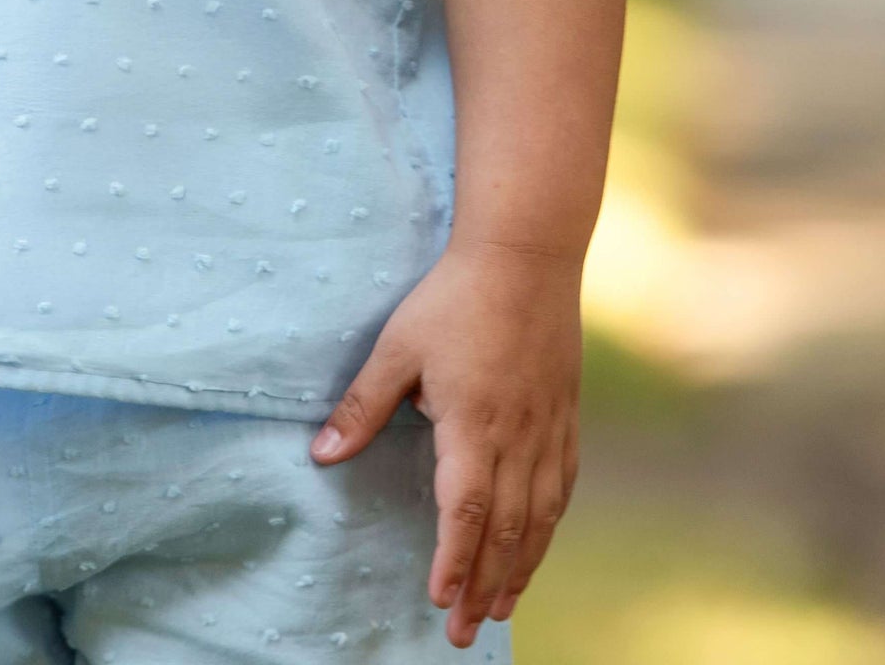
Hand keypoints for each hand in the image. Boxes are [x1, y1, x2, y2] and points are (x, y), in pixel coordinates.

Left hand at [308, 238, 582, 645]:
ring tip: (499, 610)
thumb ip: (362, 406)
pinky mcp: (565, 417)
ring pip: (539, 519)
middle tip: (464, 632)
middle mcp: (518, 437)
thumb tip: (319, 455)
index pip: (465, 510)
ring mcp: (548, 430)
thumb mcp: (397, 346)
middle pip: (506, 530)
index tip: (439, 599)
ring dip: (519, 569)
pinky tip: (538, 547)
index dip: (454, 560)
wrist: (526, 256)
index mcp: (474, 424)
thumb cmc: (454, 297)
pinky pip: (561, 489)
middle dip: (483, 586)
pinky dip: (548, 530)